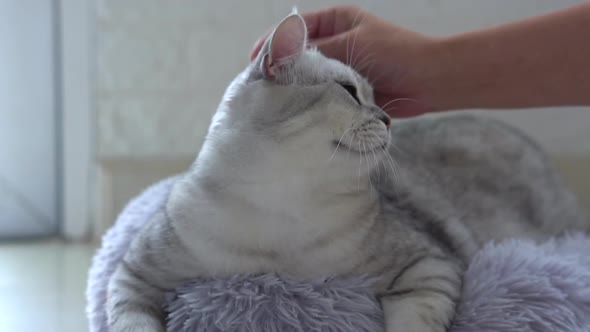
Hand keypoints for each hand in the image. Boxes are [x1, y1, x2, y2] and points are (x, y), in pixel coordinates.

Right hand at [251, 6, 441, 116]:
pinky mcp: (347, 92)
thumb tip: (282, 61)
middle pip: (299, 54)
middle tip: (260, 84)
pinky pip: (323, 96)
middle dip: (280, 67)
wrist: (430, 80)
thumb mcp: (352, 44)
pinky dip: (311, 102)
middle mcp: (335, 44)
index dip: (274, 42)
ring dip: (295, 87)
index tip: (257, 60)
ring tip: (273, 100)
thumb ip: (317, 53)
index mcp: (336, 22)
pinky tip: (298, 111)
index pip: (295, 28)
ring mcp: (340, 69)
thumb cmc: (396, 53)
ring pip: (309, 77)